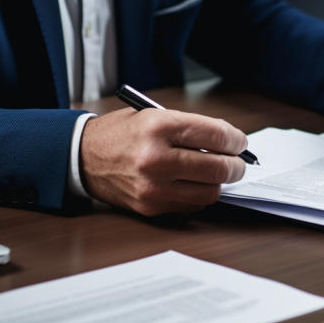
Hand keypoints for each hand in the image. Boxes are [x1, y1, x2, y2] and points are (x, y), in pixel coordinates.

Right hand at [79, 108, 246, 215]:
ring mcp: (153, 186)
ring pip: (209, 192)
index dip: (236, 140)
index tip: (240, 142)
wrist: (83, 157)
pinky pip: (191, 205)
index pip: (216, 135)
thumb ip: (192, 128)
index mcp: (158, 126)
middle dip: (236, 166)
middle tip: (238, 162)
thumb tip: (230, 143)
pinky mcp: (151, 207)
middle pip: (218, 168)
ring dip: (220, 183)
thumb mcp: (154, 115)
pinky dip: (200, 194)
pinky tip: (195, 183)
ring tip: (216, 173)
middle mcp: (155, 158)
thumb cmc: (122, 134)